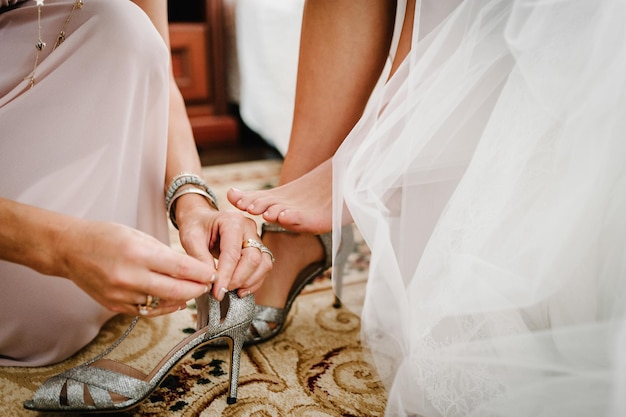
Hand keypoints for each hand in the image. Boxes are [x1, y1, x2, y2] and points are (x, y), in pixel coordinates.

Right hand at [58, 220, 214, 315]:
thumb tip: (191, 269)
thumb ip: (165, 254)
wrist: (70, 250)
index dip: (202, 273)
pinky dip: (164, 307)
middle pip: (176, 290)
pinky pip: (147, 311)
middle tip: (208, 284)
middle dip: (197, 289)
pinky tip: (175, 301)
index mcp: (138, 254)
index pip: (180, 268)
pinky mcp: (115, 306)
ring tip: (193, 291)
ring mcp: (121, 295)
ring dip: (182, 299)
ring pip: (163, 304)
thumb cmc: (106, 237)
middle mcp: (130, 277)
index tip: (214, 274)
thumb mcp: (139, 235)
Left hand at [175, 197, 272, 300]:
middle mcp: (248, 227)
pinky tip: (240, 289)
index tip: (217, 292)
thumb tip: (211, 280)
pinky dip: (254, 281)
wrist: (202, 220)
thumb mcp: (191, 238)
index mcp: (232, 221)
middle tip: (222, 290)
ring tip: (231, 290)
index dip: (226, 275)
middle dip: (238, 279)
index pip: (232, 252)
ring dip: (249, 282)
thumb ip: (200, 258)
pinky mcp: (259, 248)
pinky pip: (264, 267)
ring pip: (263, 264)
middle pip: (253, 258)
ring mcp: (256, 237)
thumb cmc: (197, 225)